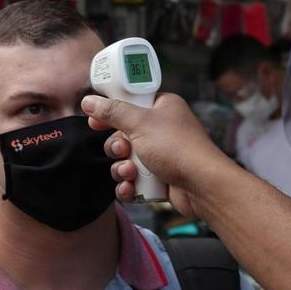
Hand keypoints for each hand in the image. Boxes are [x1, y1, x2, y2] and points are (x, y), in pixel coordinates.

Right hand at [83, 93, 232, 218]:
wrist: (201, 186)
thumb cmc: (177, 148)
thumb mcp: (140, 123)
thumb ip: (112, 112)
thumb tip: (88, 101)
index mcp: (162, 108)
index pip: (130, 103)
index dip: (111, 112)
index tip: (95, 120)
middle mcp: (161, 129)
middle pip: (123, 134)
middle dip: (117, 147)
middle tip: (123, 150)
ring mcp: (160, 154)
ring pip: (125, 159)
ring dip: (121, 168)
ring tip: (130, 172)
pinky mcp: (159, 177)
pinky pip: (133, 179)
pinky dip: (129, 185)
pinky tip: (131, 187)